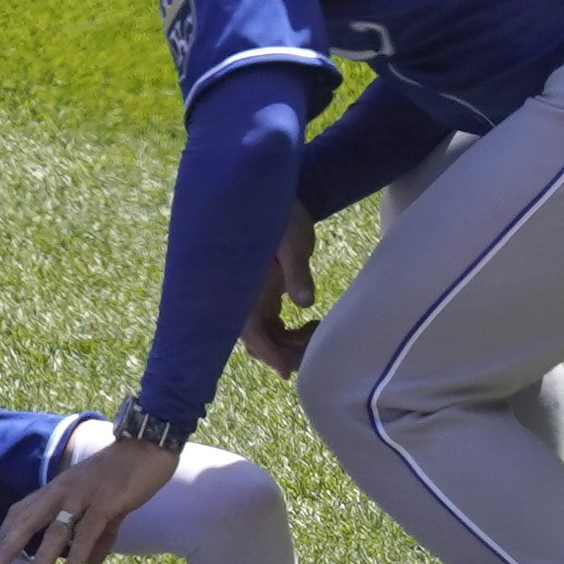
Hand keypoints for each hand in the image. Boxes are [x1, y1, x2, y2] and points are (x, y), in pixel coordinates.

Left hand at [0, 435, 181, 563]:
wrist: (147, 446)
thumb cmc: (121, 474)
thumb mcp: (99, 504)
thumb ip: (94, 534)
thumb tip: (89, 563)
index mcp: (56, 488)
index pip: (21, 510)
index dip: (6, 532)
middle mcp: (62, 491)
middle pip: (27, 521)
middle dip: (7, 547)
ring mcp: (83, 496)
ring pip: (54, 533)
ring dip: (38, 562)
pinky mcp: (106, 503)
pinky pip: (86, 535)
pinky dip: (75, 558)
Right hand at [242, 210, 320, 375]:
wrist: (268, 192)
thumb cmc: (279, 211)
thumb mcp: (290, 240)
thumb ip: (296, 272)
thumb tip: (305, 303)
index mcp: (244, 287)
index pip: (250, 334)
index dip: (267, 355)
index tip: (287, 371)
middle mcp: (244, 297)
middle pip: (259, 341)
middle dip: (285, 352)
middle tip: (318, 347)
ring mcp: (254, 296)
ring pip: (268, 336)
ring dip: (290, 343)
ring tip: (318, 330)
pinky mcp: (266, 292)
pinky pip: (274, 324)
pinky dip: (291, 332)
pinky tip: (313, 323)